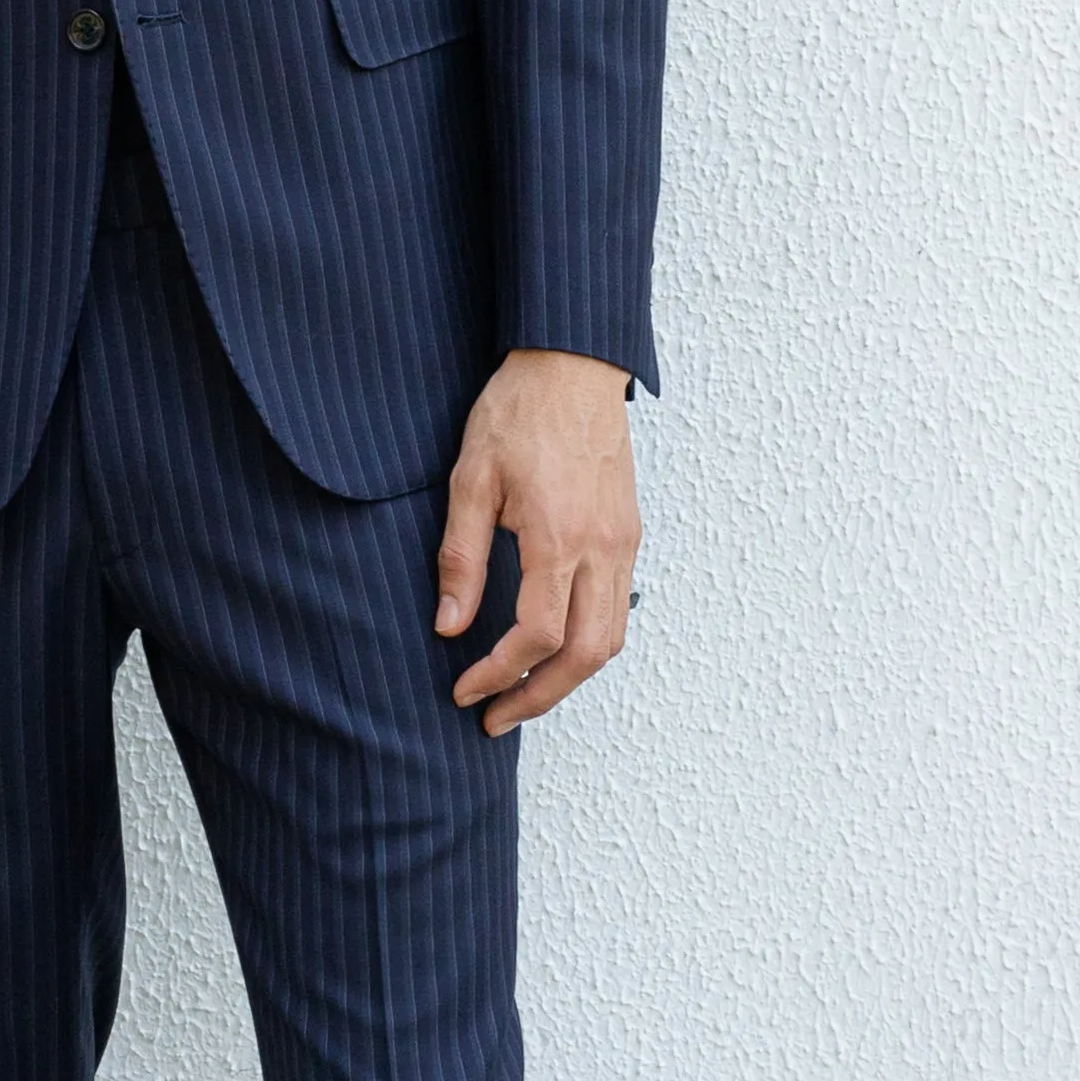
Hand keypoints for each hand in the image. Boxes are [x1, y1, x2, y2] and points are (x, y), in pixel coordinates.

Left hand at [435, 352, 637, 732]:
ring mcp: (624, 542)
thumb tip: (451, 625)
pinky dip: (588, 643)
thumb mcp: (470, 479)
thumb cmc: (518, 411)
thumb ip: (462, 557)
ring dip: (568, 678)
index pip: (537, 634)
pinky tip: (551, 648)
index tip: (464, 690)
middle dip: (539, 697)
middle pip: (586, 655)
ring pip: (611, 638)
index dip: (498, 673)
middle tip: (494, 717)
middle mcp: (603, 547)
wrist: (572, 363)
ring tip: (521, 693)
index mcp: (559, 535)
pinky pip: (618, 607)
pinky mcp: (628, 533)